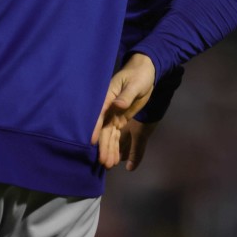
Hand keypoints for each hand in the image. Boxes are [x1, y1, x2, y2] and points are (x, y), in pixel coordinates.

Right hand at [91, 53, 155, 168]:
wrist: (145, 72)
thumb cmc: (139, 74)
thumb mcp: (135, 84)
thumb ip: (126, 96)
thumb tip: (117, 105)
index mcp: (108, 97)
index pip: (99, 114)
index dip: (95, 128)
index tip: (91, 141)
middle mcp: (108, 108)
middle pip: (103, 129)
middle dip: (103, 145)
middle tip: (103, 161)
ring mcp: (113, 115)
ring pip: (109, 135)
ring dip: (108, 149)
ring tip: (108, 165)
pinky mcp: (120, 119)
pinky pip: (115, 134)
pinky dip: (114, 146)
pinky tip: (113, 158)